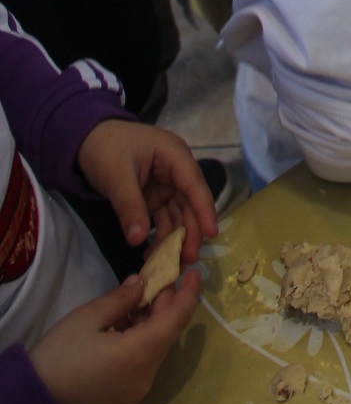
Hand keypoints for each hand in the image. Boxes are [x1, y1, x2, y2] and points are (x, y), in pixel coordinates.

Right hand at [29, 270, 201, 403]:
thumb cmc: (58, 359)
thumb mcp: (85, 319)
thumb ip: (119, 299)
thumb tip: (141, 284)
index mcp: (140, 354)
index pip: (178, 318)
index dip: (189, 293)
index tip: (195, 272)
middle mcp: (146, 375)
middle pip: (166, 333)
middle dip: (164, 305)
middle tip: (155, 279)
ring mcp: (137, 392)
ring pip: (154, 349)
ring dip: (150, 324)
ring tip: (133, 301)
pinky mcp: (125, 401)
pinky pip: (142, 365)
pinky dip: (139, 343)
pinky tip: (122, 328)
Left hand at [76, 118, 217, 262]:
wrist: (85, 140)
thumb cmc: (106, 148)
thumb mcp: (116, 175)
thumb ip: (129, 206)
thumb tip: (138, 240)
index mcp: (174, 155)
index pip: (194, 184)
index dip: (204, 209)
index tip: (212, 234)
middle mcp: (176, 170)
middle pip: (189, 202)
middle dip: (190, 231)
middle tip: (188, 259)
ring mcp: (166, 183)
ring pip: (178, 213)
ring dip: (174, 238)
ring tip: (168, 264)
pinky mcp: (154, 195)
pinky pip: (163, 218)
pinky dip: (159, 235)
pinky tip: (151, 253)